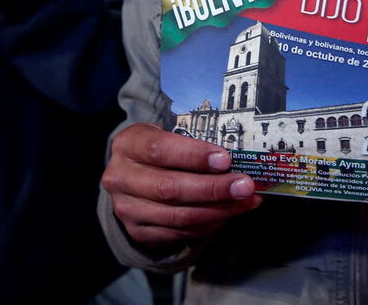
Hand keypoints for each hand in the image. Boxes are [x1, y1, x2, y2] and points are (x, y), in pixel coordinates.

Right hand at [101, 123, 261, 247]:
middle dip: (213, 188)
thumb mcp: (169, 134)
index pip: (159, 149)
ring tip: (246, 201)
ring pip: (176, 215)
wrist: (134, 174)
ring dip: (218, 210)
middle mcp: (121, 177)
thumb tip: (240, 155)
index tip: (225, 160)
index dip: (194, 156)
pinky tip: (229, 213)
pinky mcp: (137, 232)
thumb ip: (196, 142)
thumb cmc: (162, 149)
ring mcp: (126, 208)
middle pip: (169, 187)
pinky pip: (178, 233)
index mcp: (128, 144)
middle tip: (245, 186)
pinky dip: (209, 224)